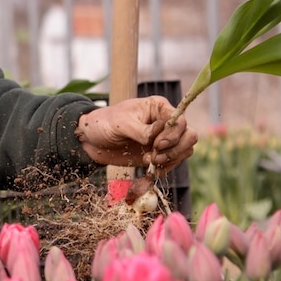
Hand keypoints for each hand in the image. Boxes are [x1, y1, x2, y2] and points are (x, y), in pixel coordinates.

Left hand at [75, 96, 197, 170]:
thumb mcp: (120, 123)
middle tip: (154, 157)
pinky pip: (173, 163)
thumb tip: (157, 135)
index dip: (172, 135)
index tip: (156, 145)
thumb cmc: (104, 123)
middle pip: (189, 136)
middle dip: (174, 150)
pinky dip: (164, 170)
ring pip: (184, 151)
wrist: (91, 140)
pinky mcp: (158, 154)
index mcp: (158, 108)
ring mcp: (163, 139)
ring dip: (170, 160)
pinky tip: (149, 172)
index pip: (180, 121)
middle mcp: (165, 122)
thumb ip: (141, 130)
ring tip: (149, 162)